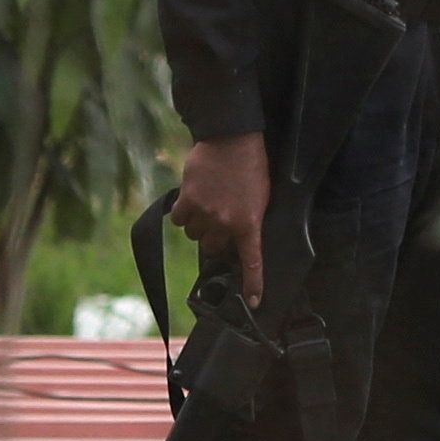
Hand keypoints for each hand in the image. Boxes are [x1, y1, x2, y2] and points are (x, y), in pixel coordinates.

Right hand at [168, 129, 272, 296]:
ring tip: (208, 201)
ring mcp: (205, 213)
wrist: (232, 138)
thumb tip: (236, 237)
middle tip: (219, 219)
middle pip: (213, 247)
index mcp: (249, 222)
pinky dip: (183, 212)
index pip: (252, 260)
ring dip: (199, 223)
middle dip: (215, 237)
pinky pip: (179, 219)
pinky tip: (192, 198)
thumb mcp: (260, 196)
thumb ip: (248, 219)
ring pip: (195, 234)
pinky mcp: (187, 200)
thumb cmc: (251, 165)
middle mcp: (226, 223)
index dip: (253, 284)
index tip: (253, 302)